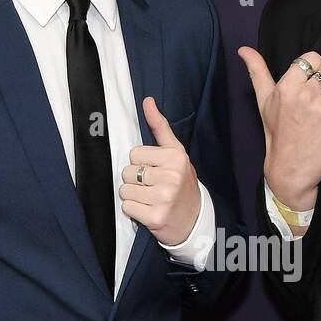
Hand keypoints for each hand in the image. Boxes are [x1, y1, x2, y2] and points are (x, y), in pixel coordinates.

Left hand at [119, 96, 200, 245]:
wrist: (195, 220)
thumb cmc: (181, 183)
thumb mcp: (176, 153)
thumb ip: (160, 127)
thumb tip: (147, 100)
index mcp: (176, 157)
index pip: (134, 154)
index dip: (141, 163)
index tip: (156, 171)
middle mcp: (172, 176)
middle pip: (127, 172)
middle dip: (136, 180)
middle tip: (153, 188)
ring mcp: (165, 197)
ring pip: (125, 190)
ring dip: (134, 196)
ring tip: (150, 199)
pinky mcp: (156, 217)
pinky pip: (127, 208)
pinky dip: (134, 211)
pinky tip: (148, 211)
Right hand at [239, 46, 320, 210]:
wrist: (290, 170)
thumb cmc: (277, 135)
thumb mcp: (264, 101)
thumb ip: (257, 72)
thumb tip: (244, 49)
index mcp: (288, 86)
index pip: (315, 59)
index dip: (316, 70)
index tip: (311, 85)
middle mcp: (307, 95)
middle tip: (315, 108)